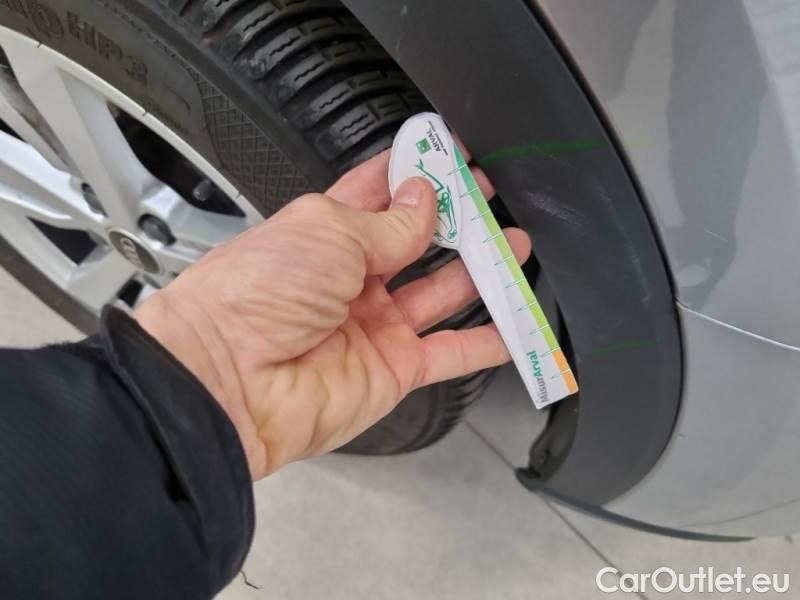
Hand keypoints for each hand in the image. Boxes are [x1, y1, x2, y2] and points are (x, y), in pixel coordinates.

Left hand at [135, 149, 530, 478]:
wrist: (230, 381)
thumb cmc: (256, 293)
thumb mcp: (327, 232)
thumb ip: (389, 221)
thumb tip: (424, 198)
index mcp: (324, 235)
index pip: (378, 194)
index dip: (414, 173)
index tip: (450, 155)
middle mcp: (350, 279)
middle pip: (417, 243)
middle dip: (455, 220)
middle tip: (490, 198)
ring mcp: (374, 326)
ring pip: (441, 293)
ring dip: (480, 272)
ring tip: (516, 245)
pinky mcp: (393, 369)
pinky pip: (451, 354)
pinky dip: (486, 341)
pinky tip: (515, 323)